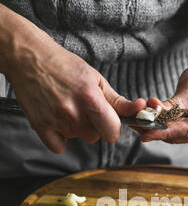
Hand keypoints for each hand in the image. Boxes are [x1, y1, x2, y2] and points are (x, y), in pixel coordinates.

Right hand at [8, 37, 144, 152]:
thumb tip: (139, 110)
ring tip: (66, 105)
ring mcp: (56, 122)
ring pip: (78, 138)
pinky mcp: (41, 128)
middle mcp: (74, 113)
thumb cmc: (64, 66)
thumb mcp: (95, 79)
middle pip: (95, 137)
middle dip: (93, 126)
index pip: (112, 132)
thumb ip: (117, 100)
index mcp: (90, 99)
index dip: (112, 128)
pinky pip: (59, 147)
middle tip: (82, 107)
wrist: (30, 59)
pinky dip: (59, 137)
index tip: (108, 120)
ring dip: (76, 128)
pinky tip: (55, 118)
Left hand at [139, 57, 187, 143]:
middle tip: (137, 122)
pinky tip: (150, 119)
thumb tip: (152, 114)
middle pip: (181, 136)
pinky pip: (178, 131)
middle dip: (158, 129)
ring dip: (158, 128)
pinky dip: (164, 125)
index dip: (165, 133)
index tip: (146, 134)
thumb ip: (173, 105)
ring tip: (140, 119)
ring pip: (177, 135)